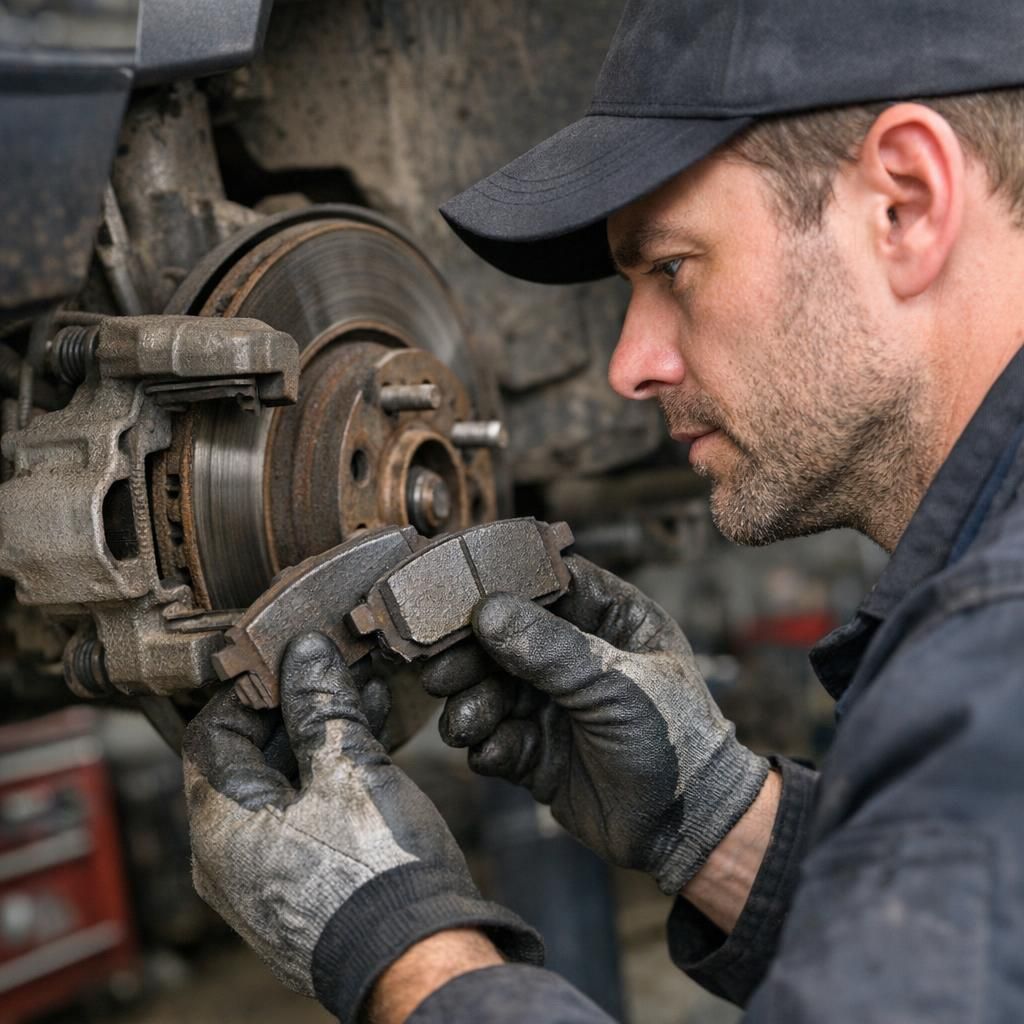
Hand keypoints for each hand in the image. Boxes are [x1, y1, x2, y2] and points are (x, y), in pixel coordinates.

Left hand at [183, 632, 541, 1021]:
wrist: (419, 960)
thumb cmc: (378, 876)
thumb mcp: (350, 769)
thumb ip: (321, 704)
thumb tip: (304, 652)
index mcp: (220, 827)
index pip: (213, 732)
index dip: (251, 687)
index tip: (289, 655)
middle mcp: (228, 858)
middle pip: (249, 758)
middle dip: (296, 706)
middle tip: (333, 667)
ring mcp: (263, 878)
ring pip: (281, 786)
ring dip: (318, 738)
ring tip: (364, 693)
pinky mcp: (298, 888)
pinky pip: (300, 816)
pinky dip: (327, 777)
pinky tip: (369, 739)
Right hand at [422, 556, 768, 893]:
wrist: (688, 831)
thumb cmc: (677, 743)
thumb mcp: (618, 686)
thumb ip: (551, 650)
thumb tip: (487, 612)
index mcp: (610, 619)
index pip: (548, 582)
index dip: (502, 585)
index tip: (459, 596)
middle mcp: (576, 654)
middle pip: (505, 637)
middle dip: (470, 656)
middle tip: (441, 673)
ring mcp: (554, 702)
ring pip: (492, 689)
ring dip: (471, 704)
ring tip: (466, 724)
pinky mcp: (538, 749)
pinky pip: (496, 737)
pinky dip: (487, 744)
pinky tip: (494, 754)